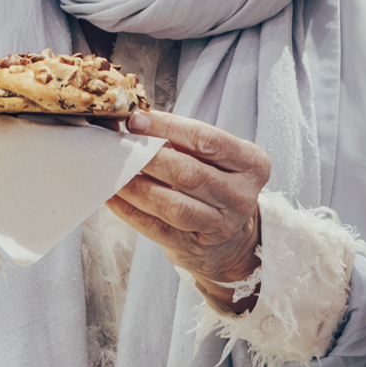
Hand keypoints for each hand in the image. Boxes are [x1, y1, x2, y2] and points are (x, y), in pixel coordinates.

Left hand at [107, 108, 270, 307]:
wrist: (232, 239)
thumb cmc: (216, 185)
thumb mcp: (216, 160)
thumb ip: (184, 140)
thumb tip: (136, 122)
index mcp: (252, 164)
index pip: (208, 140)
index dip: (169, 127)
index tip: (137, 119)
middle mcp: (242, 196)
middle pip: (188, 173)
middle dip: (148, 156)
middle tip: (119, 145)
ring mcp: (221, 226)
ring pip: (171, 204)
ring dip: (136, 186)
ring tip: (113, 170)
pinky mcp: (195, 247)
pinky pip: (156, 227)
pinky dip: (130, 210)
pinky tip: (113, 196)